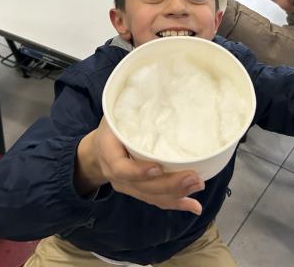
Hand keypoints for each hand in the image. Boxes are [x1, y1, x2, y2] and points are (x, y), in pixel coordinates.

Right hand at [76, 118, 204, 214]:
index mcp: (109, 154)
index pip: (121, 168)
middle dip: (169, 184)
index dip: (138, 171)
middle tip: (193, 176)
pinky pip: (157, 201)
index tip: (157, 167)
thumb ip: (133, 109)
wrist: (95, 153)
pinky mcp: (139, 192)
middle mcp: (117, 176)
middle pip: (143, 187)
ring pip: (152, 196)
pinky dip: (177, 204)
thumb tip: (159, 87)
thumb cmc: (110, 129)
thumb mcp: (114, 114)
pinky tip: (194, 206)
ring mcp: (128, 187)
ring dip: (177, 194)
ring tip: (198, 185)